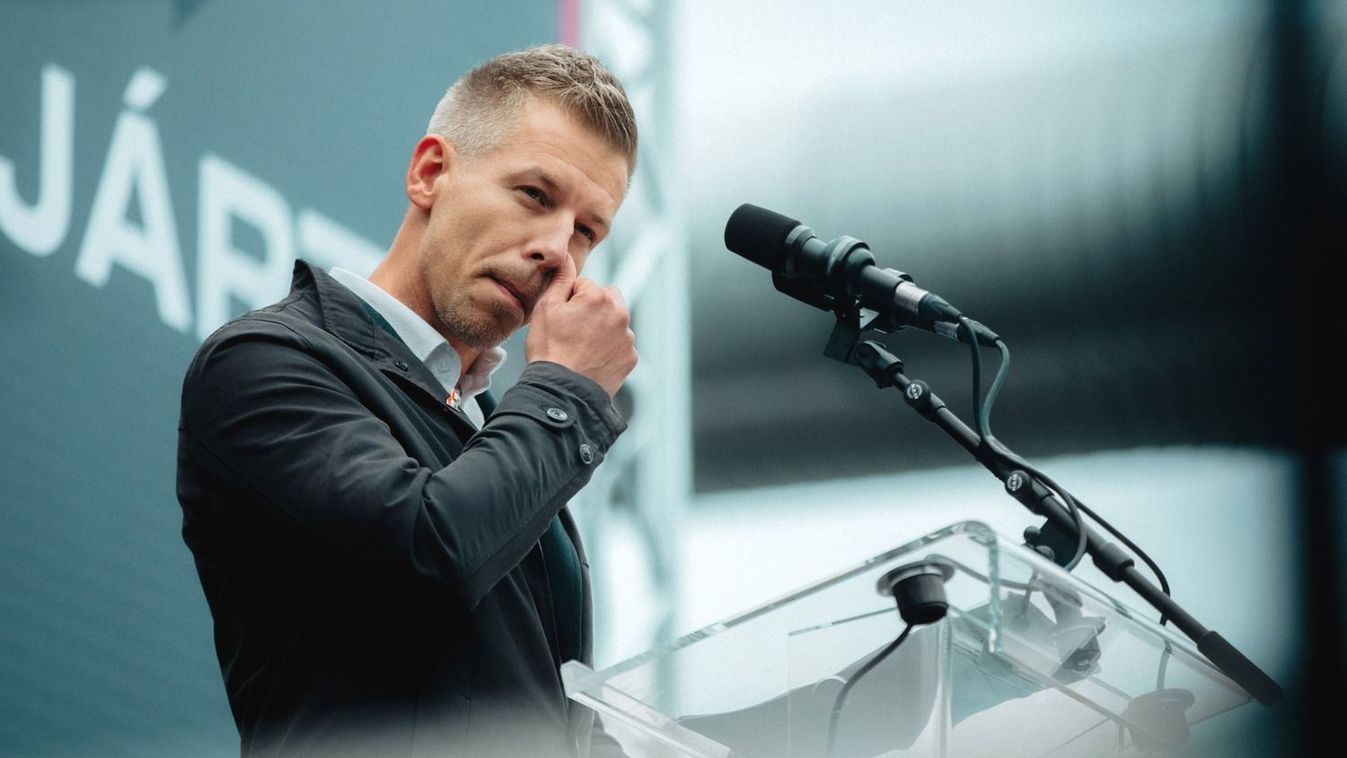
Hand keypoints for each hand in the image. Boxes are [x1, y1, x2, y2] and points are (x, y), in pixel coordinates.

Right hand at [524, 254, 636, 396]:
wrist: (562, 392)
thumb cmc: (550, 350)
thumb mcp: (546, 308)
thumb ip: (561, 279)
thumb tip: (566, 257)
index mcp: (600, 297)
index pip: (584, 285)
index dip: (569, 299)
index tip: (562, 318)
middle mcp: (620, 314)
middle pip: (607, 298)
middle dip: (593, 307)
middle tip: (573, 329)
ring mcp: (628, 338)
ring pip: (615, 322)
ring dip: (603, 328)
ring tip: (581, 347)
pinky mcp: (631, 357)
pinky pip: (620, 345)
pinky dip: (609, 349)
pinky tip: (591, 359)